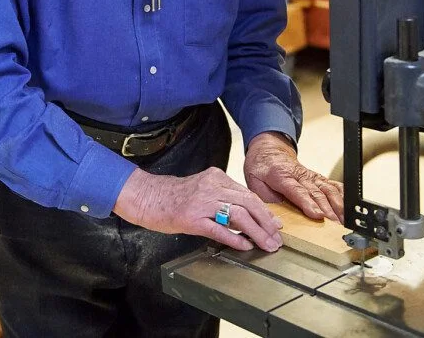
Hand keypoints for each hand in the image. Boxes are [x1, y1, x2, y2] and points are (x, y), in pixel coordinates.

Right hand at [112, 167, 283, 252]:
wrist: (146, 197)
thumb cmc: (173, 196)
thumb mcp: (202, 189)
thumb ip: (223, 197)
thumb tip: (248, 216)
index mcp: (216, 177)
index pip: (247, 194)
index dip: (264, 211)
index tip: (276, 224)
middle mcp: (211, 186)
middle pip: (248, 202)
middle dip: (265, 222)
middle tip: (276, 237)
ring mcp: (202, 202)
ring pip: (238, 215)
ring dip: (256, 232)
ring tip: (266, 245)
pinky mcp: (192, 218)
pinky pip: (219, 228)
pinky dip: (235, 238)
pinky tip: (245, 246)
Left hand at [244, 132, 343, 222]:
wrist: (269, 151)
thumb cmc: (261, 168)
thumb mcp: (253, 183)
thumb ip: (263, 199)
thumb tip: (272, 217)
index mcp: (280, 175)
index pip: (296, 191)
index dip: (308, 203)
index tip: (317, 215)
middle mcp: (299, 175)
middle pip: (316, 192)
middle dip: (327, 209)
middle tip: (335, 225)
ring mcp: (311, 176)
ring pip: (327, 189)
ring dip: (338, 205)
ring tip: (344, 221)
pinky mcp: (318, 178)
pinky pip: (333, 186)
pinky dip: (343, 196)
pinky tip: (349, 207)